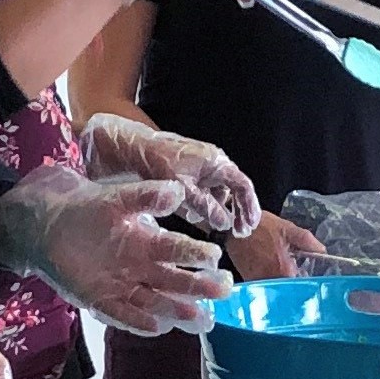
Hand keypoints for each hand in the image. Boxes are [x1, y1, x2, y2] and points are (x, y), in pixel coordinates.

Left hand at [0, 167, 231, 337]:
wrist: (50, 226)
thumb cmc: (88, 210)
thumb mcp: (118, 198)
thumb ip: (147, 196)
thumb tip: (177, 191)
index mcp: (148, 241)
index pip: (179, 250)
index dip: (197, 254)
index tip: (216, 257)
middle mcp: (141, 266)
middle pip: (174, 280)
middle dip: (199, 287)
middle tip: (223, 291)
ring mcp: (123, 285)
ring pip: (155, 300)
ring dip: (177, 309)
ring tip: (200, 317)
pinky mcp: (101, 299)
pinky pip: (123, 313)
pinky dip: (138, 320)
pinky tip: (157, 326)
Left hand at [77, 114, 262, 239]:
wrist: (131, 146)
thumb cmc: (156, 160)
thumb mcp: (183, 188)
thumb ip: (204, 206)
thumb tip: (223, 224)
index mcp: (216, 162)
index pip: (243, 185)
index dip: (249, 207)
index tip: (248, 226)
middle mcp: (212, 163)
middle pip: (233, 191)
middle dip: (237, 212)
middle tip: (238, 233)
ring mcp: (201, 168)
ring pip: (217, 193)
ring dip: (218, 211)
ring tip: (216, 229)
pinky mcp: (188, 174)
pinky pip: (202, 192)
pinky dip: (203, 206)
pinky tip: (195, 219)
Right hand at [226, 210, 316, 281]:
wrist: (232, 225)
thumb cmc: (261, 226)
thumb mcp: (288, 229)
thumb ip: (308, 242)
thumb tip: (322, 251)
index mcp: (285, 271)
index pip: (302, 285)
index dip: (306, 281)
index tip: (308, 276)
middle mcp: (271, 281)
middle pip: (288, 289)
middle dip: (293, 282)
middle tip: (294, 270)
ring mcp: (258, 282)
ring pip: (275, 288)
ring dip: (279, 282)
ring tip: (279, 268)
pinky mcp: (248, 280)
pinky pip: (262, 285)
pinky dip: (267, 279)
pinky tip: (267, 268)